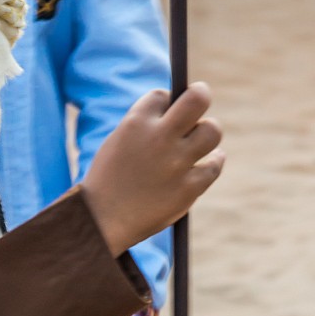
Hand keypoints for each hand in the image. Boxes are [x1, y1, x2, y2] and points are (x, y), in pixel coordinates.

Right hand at [82, 83, 222, 255]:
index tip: (164, 111)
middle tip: (199, 96)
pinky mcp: (188, 188)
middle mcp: (159, 138)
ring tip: (199, 140)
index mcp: (136, 123)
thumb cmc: (109, 180)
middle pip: (197, 99)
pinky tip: (210, 160)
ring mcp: (176, 164)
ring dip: (207, 131)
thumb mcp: (118, 143)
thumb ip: (145, 124)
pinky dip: (213, 161)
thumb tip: (180, 107)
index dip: (164, 102)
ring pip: (212, 130)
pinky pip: (214, 165)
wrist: (101, 222)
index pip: (162, 96)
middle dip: (200, 94)